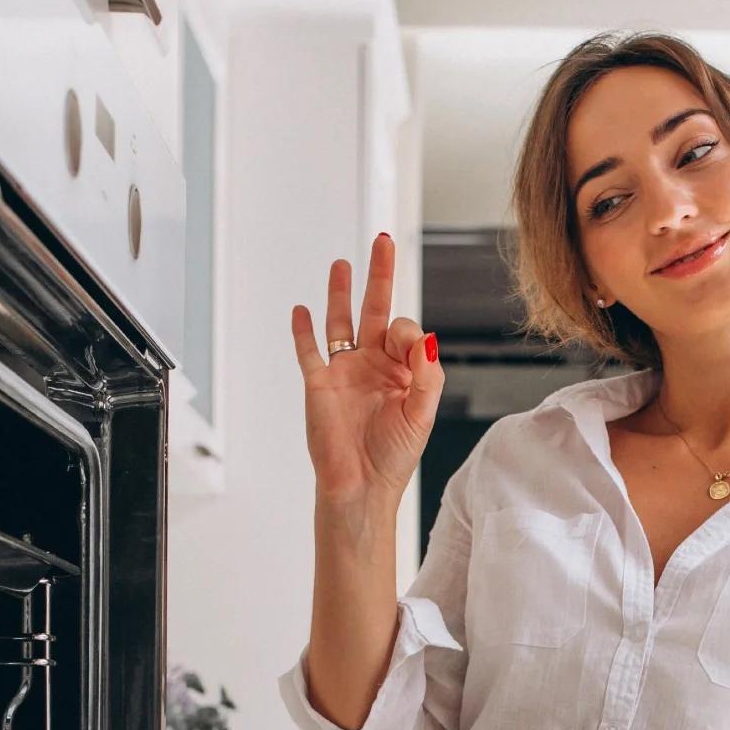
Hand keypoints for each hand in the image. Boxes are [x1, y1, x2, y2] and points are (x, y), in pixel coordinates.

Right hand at [290, 233, 443, 509]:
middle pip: (376, 309)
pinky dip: (303, 330)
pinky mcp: (319, 384)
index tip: (408, 352)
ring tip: (342, 264)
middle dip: (379, 275)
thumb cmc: (393, 456)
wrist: (361, 487)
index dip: (408, 334)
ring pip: (341, 322)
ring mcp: (344, 372)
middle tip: (382, 242)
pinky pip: (309, 351)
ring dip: (340, 293)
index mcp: (401, 371)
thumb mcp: (421, 415)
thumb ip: (426, 375)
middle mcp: (373, 365)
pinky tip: (303, 309)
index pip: (405, 331)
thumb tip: (425, 339)